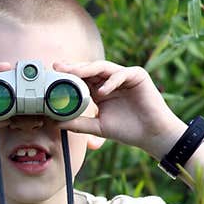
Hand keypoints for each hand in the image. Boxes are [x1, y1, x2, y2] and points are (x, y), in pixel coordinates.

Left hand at [52, 60, 186, 157]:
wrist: (151, 135)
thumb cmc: (127, 130)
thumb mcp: (97, 126)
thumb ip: (78, 123)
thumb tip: (55, 122)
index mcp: (100, 90)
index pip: (81, 78)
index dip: (67, 75)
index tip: (52, 74)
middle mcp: (110, 81)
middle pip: (89, 69)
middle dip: (73, 68)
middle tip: (58, 67)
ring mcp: (124, 76)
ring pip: (103, 68)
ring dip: (88, 69)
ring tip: (74, 73)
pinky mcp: (137, 75)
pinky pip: (121, 74)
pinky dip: (111, 82)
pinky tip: (102, 92)